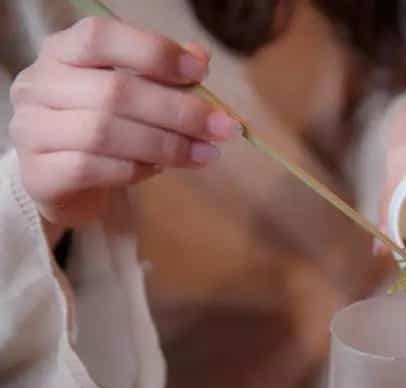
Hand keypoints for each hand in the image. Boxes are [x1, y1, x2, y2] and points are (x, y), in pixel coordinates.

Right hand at [9, 17, 240, 228]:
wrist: (64, 180)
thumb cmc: (105, 126)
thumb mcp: (133, 92)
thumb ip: (163, 73)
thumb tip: (200, 57)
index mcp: (62, 52)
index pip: (100, 37)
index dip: (153, 53)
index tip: (201, 72)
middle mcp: (38, 85)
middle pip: (114, 91)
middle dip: (178, 111)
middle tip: (221, 127)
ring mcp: (32, 130)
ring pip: (105, 134)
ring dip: (166, 145)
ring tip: (205, 153)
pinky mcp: (38, 174)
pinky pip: (93, 169)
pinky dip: (135, 170)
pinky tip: (160, 170)